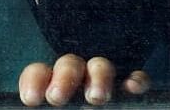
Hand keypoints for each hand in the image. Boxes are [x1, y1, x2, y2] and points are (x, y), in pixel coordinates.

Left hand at [19, 54, 150, 105]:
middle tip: (57, 98)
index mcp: (54, 83)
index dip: (33, 82)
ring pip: (101, 66)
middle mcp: (79, 76)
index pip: (39, 73)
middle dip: (64, 78)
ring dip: (98, 78)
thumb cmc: (70, 108)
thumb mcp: (60, 108)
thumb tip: (36, 103)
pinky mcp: (135, 85)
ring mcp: (107, 79)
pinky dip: (136, 80)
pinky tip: (132, 88)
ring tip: (95, 98)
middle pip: (69, 65)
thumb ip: (51, 100)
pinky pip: (138, 77)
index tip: (31, 100)